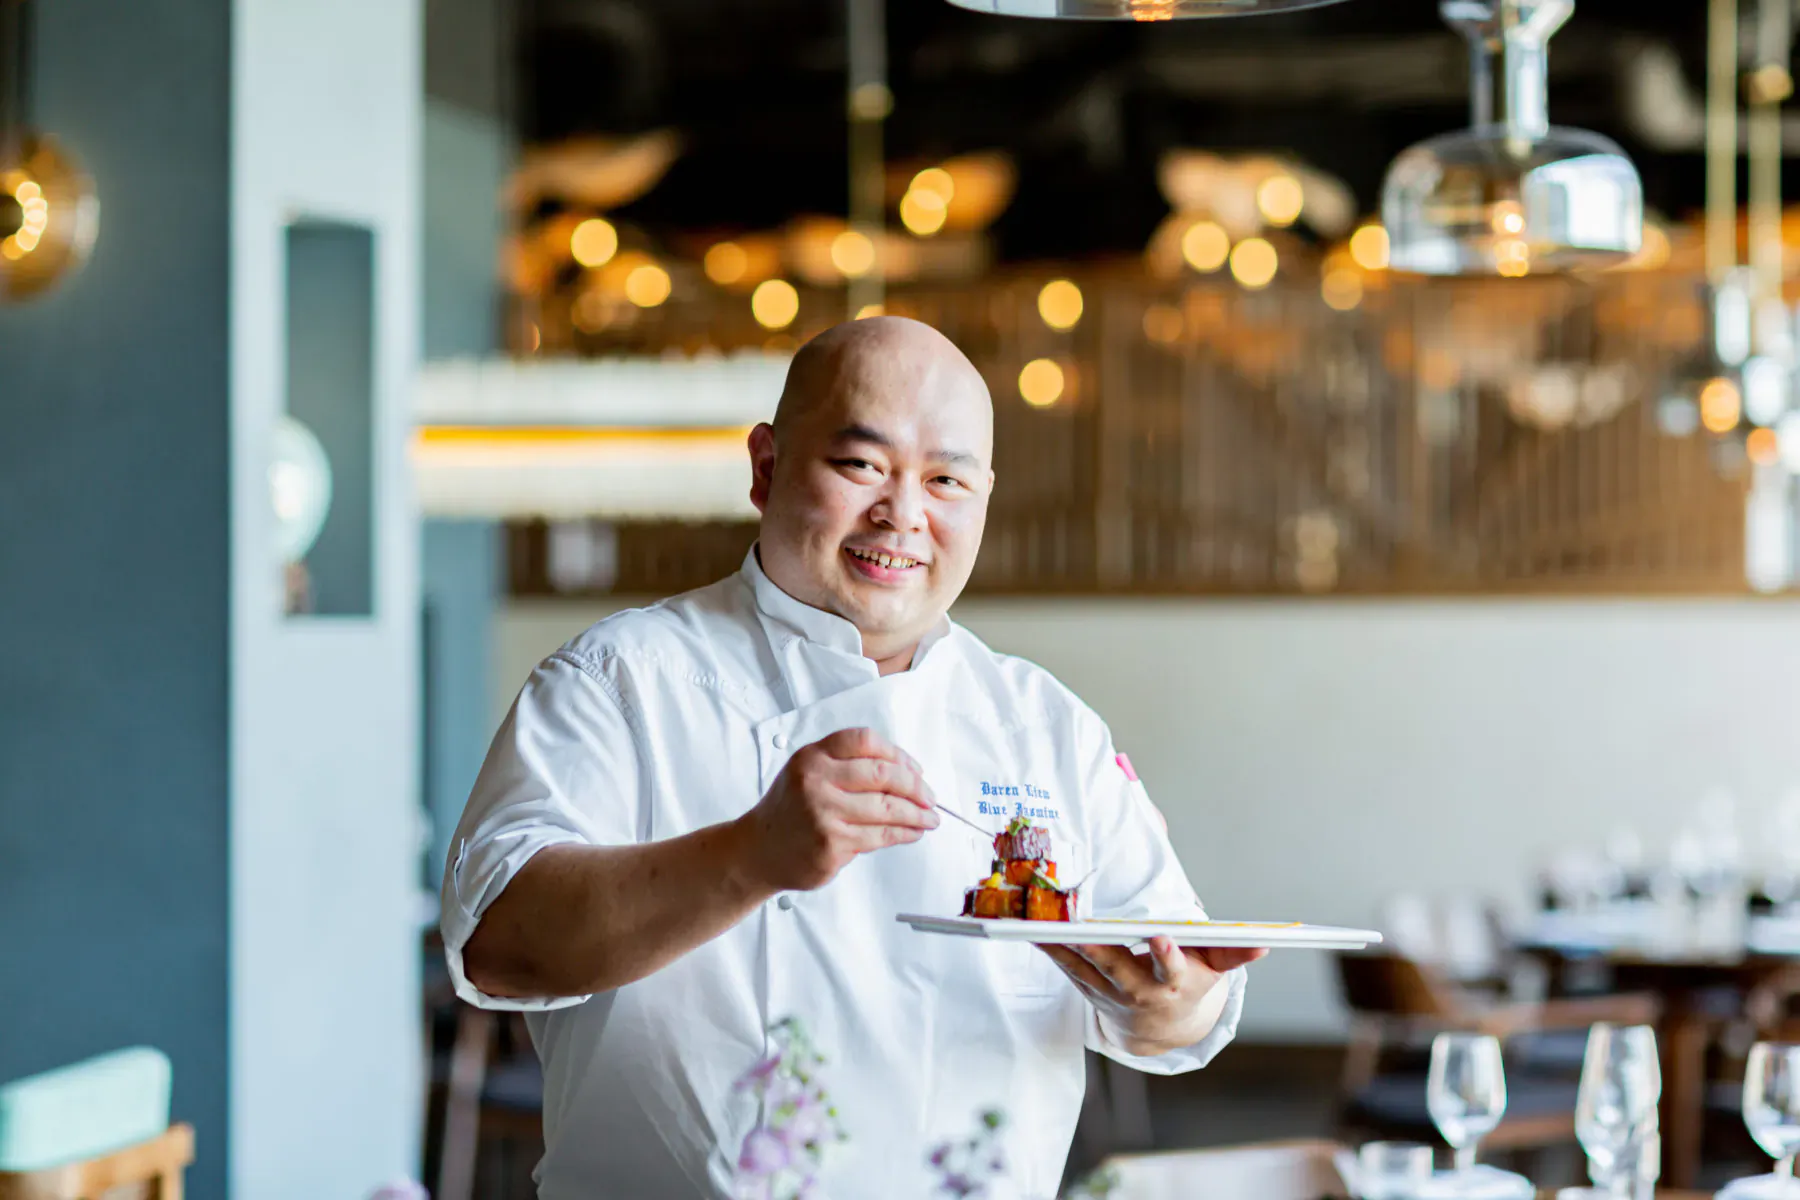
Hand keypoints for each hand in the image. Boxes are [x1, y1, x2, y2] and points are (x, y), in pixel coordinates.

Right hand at [737, 727, 939, 892]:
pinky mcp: (832, 844)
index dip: (897, 754)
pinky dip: (904, 833)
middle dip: (915, 786)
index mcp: (812, 756)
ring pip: (887, 808)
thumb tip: (905, 773)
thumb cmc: (789, 810)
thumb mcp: (807, 772)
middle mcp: (816, 781)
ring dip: (917, 814)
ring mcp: (823, 814)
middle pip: (882, 774)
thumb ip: (846, 764)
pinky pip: (880, 836)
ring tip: (930, 817)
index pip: (864, 741)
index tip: (914, 768)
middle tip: (930, 796)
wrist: (758, 851)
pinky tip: (913, 832)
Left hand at [1040, 938, 1266, 1057]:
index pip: (1171, 968)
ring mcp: (1109, 992)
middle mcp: (1138, 991)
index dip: (1167, 955)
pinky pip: (1066, 967)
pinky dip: (1050, 948)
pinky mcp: (1088, 989)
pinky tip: (1031, 928)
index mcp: (1173, 983)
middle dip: (1100, 946)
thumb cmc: (1191, 984)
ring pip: (1083, 965)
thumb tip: (1266, 943)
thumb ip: (1234, 952)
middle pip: (1116, 965)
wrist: (1162, 1029)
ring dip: (1062, 945)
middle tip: (1082, 926)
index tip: (1162, 938)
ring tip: (1042, 920)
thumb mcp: (1215, 972)